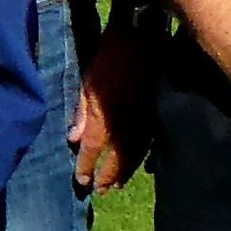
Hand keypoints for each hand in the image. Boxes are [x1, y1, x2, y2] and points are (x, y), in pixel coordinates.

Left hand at [72, 28, 159, 195]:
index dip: (87, 167)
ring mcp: (144, 120)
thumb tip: (74, 140)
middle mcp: (126, 124)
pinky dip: (141, 158)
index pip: (93, 149)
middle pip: (117, 159)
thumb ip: (81, 112)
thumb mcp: (88, 82)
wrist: (144, 39)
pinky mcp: (156, 114)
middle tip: (100, 191)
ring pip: (135, 154)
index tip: (82, 181)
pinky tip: (138, 165)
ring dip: (125, 171)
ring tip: (116, 184)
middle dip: (107, 175)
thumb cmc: (109, 57)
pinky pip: (148, 143)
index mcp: (106, 116)